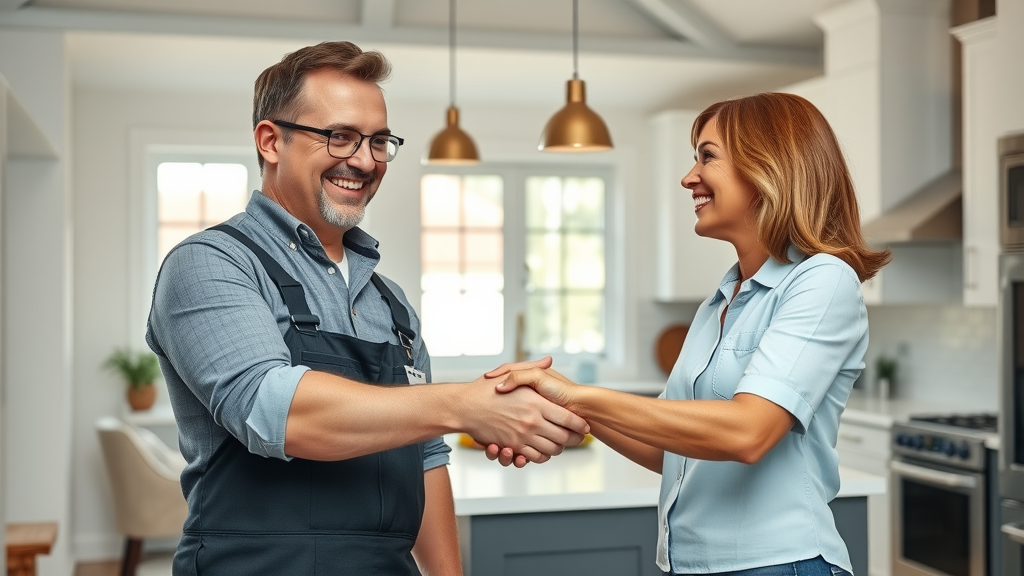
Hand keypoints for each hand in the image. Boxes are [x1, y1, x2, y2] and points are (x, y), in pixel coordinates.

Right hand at [460, 365, 588, 464]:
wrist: (464, 407)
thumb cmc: (485, 389)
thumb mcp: (510, 371)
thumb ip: (533, 367)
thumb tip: (549, 360)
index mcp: (536, 403)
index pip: (568, 419)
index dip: (580, 425)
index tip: (584, 425)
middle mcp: (532, 422)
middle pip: (564, 437)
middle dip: (574, 439)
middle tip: (578, 438)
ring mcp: (522, 436)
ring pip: (551, 450)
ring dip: (559, 448)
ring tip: (561, 443)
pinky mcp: (512, 446)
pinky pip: (535, 457)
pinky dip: (542, 456)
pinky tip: (543, 450)